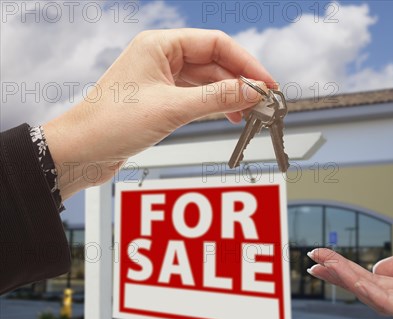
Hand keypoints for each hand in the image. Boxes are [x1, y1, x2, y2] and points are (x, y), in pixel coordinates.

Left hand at [43, 29, 275, 198]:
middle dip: (240, 82)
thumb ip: (217, 98)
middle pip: (214, 63)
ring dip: (230, 96)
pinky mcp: (160, 100)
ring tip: (249, 113)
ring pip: (207, 82)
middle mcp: (161, 58)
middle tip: (263, 103)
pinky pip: (197, 97)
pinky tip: (228, 116)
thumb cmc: (110, 123)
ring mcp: (161, 79)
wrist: (80, 152)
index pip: (216, 44)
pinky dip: (215, 106)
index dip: (246, 63)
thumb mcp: (172, 109)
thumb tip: (253, 91)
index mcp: (160, 45)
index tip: (266, 84)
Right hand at [308, 224, 392, 318]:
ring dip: (350, 283)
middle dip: (341, 277)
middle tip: (312, 261)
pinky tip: (356, 279)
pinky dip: (374, 293)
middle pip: (372, 292)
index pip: (377, 283)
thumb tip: (376, 270)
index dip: (350, 272)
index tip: (324, 258)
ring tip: (324, 265)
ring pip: (379, 300)